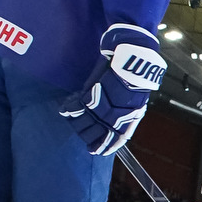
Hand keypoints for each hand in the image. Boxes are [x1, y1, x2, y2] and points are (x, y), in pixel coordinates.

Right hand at [59, 24, 164, 155]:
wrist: (132, 50)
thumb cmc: (134, 71)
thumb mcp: (135, 95)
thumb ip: (125, 110)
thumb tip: (112, 121)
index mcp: (134, 112)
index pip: (120, 135)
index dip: (108, 144)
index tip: (98, 151)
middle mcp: (121, 110)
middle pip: (101, 131)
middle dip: (90, 136)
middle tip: (83, 137)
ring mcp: (108, 100)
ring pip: (89, 120)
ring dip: (79, 123)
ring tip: (74, 121)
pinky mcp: (96, 89)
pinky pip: (81, 105)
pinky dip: (71, 109)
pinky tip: (66, 109)